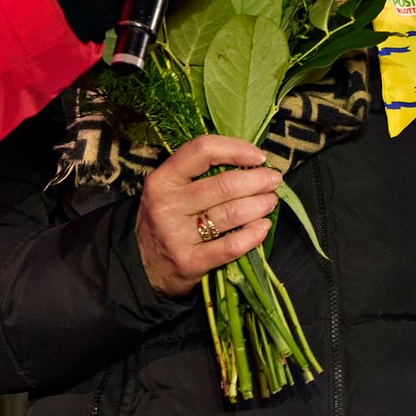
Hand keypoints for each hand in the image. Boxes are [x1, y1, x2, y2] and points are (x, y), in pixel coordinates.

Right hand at [135, 133, 280, 297]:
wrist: (141, 266)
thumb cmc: (165, 220)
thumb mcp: (169, 191)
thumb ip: (198, 174)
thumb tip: (248, 161)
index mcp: (162, 180)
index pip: (202, 151)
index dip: (235, 149)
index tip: (258, 157)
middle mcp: (167, 205)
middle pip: (224, 185)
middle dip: (258, 181)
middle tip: (274, 181)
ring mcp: (176, 235)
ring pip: (231, 213)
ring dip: (260, 205)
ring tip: (270, 202)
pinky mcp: (189, 262)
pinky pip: (231, 246)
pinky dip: (253, 234)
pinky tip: (262, 227)